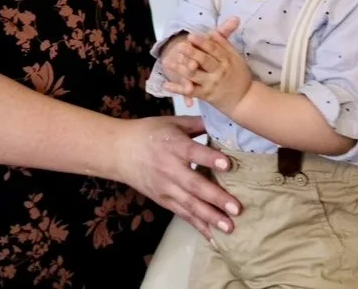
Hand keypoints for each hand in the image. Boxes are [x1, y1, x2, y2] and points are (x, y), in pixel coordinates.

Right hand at [111, 115, 241, 238]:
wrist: (120, 151)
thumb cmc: (149, 133)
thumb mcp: (172, 122)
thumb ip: (198, 124)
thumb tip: (224, 122)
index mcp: (173, 144)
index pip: (193, 152)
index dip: (209, 158)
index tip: (227, 164)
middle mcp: (170, 168)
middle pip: (194, 184)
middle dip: (215, 197)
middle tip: (236, 208)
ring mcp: (165, 187)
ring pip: (189, 204)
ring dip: (210, 217)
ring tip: (229, 228)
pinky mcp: (163, 200)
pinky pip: (182, 214)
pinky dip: (197, 226)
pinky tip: (213, 236)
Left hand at [165, 19, 248, 114]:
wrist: (245, 99)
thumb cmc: (240, 76)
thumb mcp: (235, 57)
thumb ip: (224, 44)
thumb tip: (213, 31)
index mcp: (226, 60)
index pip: (213, 49)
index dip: (202, 42)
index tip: (191, 36)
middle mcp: (219, 72)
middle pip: (204, 61)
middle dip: (191, 53)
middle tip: (179, 46)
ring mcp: (211, 84)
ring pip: (194, 76)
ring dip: (180, 69)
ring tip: (167, 62)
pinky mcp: (206, 96)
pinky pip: (190, 92)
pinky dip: (178, 89)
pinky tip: (166, 85)